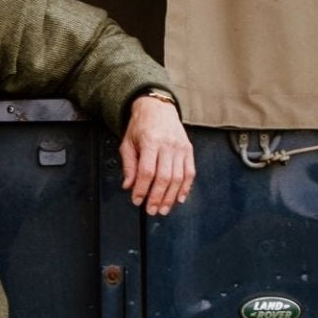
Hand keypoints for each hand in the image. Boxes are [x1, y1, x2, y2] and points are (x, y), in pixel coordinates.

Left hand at [119, 97, 194, 215]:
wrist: (158, 107)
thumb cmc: (141, 125)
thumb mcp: (127, 142)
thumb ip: (129, 165)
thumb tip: (129, 185)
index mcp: (150, 141)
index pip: (147, 171)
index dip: (142, 189)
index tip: (137, 200)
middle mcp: (168, 145)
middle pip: (164, 177)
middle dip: (157, 197)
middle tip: (151, 210)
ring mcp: (180, 147)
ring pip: (178, 177)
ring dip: (171, 197)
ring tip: (163, 209)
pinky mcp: (188, 150)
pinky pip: (190, 172)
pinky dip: (186, 188)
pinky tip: (180, 198)